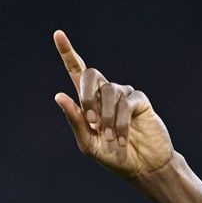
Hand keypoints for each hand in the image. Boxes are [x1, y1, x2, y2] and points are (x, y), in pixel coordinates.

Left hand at [53, 30, 174, 180]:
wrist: (143, 168)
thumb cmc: (114, 157)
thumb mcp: (88, 143)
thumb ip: (75, 121)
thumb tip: (59, 95)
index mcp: (89, 102)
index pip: (77, 72)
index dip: (67, 53)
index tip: (58, 34)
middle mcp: (106, 94)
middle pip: (90, 74)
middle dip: (86, 95)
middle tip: (91, 120)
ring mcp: (124, 95)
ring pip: (108, 92)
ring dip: (107, 118)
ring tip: (111, 138)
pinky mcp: (140, 100)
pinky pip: (126, 104)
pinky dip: (121, 124)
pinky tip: (122, 140)